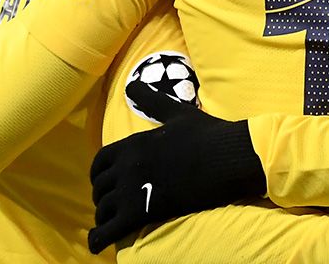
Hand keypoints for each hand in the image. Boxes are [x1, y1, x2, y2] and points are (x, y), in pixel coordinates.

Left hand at [87, 79, 265, 252]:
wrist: (230, 157)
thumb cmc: (208, 134)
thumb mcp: (177, 113)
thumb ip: (152, 101)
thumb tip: (132, 85)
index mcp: (134, 142)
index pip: (99, 162)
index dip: (100, 175)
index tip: (108, 182)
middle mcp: (127, 165)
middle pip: (100, 188)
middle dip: (104, 198)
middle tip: (115, 206)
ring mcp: (134, 188)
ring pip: (103, 210)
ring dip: (105, 218)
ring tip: (114, 224)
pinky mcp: (143, 211)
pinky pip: (109, 230)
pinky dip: (99, 240)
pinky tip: (99, 244)